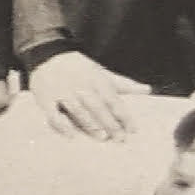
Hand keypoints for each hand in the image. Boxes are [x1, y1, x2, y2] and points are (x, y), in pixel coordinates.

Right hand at [28, 50, 145, 140]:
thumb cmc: (79, 68)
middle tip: (119, 138)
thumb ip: (124, 84)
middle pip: (97, 106)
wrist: (48, 55)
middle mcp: (80, 85)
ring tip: (102, 137)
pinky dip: (62, 125)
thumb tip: (148, 90)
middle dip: (109, 122)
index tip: (132, 130)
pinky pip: (54, 114)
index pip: (113, 99)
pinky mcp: (46, 99)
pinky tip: (71, 135)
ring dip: (90, 124)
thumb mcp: (102, 72)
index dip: (123, 115)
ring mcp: (62, 92)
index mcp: (96, 79)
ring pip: (78, 110)